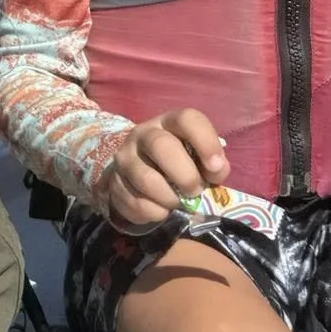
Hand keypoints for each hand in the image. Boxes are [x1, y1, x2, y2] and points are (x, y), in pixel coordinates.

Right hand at [97, 108, 230, 231]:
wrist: (137, 176)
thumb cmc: (179, 164)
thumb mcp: (198, 159)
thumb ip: (212, 165)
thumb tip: (217, 173)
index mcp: (169, 122)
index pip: (187, 119)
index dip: (206, 143)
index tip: (216, 168)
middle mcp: (143, 134)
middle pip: (162, 146)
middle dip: (185, 176)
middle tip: (195, 191)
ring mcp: (125, 157)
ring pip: (147, 179)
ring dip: (170, 198)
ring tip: (178, 202)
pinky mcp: (114, 182)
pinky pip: (136, 202)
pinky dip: (155, 212)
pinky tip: (161, 209)